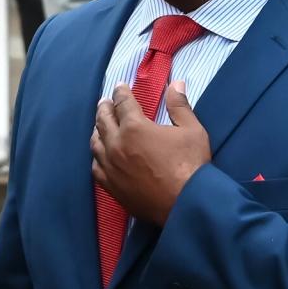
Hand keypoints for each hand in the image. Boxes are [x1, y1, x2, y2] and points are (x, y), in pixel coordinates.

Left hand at [91, 82, 210, 225]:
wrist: (186, 204)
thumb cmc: (191, 165)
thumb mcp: (192, 130)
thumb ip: (180, 106)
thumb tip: (176, 84)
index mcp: (135, 127)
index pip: (122, 103)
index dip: (121, 92)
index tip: (120, 86)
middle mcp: (117, 145)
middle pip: (103, 120)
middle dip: (104, 108)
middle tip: (105, 102)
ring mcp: (111, 167)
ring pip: (96, 143)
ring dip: (97, 130)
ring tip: (100, 125)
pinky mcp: (112, 186)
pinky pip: (96, 167)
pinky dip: (97, 156)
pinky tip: (100, 155)